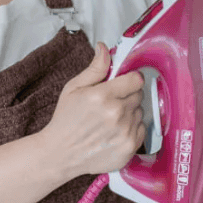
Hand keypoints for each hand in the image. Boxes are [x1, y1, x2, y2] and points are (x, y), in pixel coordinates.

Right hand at [41, 43, 145, 180]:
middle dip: (127, 96)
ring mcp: (124, 132)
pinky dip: (132, 129)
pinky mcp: (129, 148)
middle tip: (111, 103)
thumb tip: (105, 48)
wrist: (60, 154)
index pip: (136, 79)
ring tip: (110, 119)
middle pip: (138, 95)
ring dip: (130, 113)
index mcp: (102, 95)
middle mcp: (116, 113)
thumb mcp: (73, 88)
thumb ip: (95, 68)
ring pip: (140, 112)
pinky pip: (142, 129)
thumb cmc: (65, 120)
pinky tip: (115, 131)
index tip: (124, 83)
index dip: (130, 80)